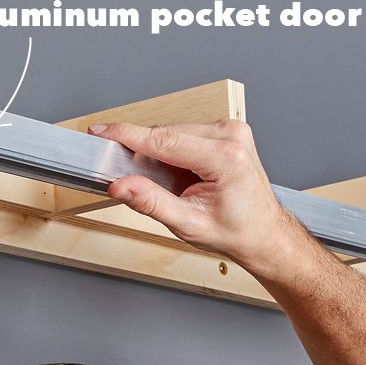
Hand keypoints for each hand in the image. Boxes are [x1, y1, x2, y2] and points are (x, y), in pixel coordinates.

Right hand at [90, 119, 296, 272]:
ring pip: (174, 132)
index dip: (127, 136)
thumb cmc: (236, 231)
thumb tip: (120, 186)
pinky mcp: (227, 131)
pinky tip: (177, 173)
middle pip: (166, 134)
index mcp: (225, 157)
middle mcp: (231, 136)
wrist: (264, 233)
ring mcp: (231, 130)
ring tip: (167, 184)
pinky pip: (186, 134)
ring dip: (159, 152)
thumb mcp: (188, 224)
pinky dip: (172, 151)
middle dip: (141, 151)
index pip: (164, 140)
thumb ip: (151, 203)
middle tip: (124, 174)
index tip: (101, 132)